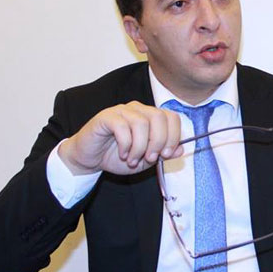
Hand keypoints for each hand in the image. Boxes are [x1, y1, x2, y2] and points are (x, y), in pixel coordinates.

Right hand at [58, 101, 182, 175]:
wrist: (91, 159)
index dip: (173, 136)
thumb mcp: (145, 161)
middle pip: (159, 117)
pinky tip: (122, 154)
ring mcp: (122, 111)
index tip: (166, 154)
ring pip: (141, 123)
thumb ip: (163, 154)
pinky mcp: (106, 117)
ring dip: (140, 147)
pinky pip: (122, 127)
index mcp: (150, 117)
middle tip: (150, 158)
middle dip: (158, 141)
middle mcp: (138, 110)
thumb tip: (181, 149)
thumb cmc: (117, 156)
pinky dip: (125, 145)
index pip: (172, 117)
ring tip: (132, 159)